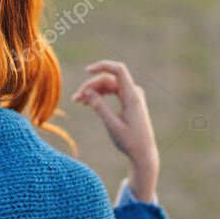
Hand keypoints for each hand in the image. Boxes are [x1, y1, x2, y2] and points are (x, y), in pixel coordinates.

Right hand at [72, 60, 158, 201]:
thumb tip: (87, 91)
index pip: (119, 70)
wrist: (143, 153)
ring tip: (78, 101)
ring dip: (93, 90)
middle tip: (76, 99)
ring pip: (108, 85)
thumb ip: (99, 107)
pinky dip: (100, 95)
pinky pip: (112, 91)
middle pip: (108, 79)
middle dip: (91, 85)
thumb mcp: (112, 125)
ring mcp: (131, 95)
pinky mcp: (128, 100)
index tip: (87, 71)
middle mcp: (133, 92)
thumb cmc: (129, 141)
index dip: (103, 66)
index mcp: (132, 96)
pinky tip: (87, 102)